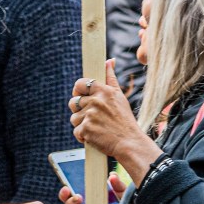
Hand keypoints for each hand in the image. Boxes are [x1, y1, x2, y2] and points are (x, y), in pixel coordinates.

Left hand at [69, 61, 160, 177]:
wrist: (129, 142)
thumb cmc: (125, 120)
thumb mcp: (119, 96)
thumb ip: (111, 77)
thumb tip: (109, 60)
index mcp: (104, 91)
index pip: (79, 84)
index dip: (78, 91)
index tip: (82, 97)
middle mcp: (96, 101)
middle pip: (73, 102)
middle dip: (80, 111)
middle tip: (93, 117)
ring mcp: (90, 115)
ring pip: (73, 118)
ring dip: (81, 124)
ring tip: (96, 127)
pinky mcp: (86, 129)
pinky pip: (76, 131)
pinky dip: (83, 136)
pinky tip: (95, 136)